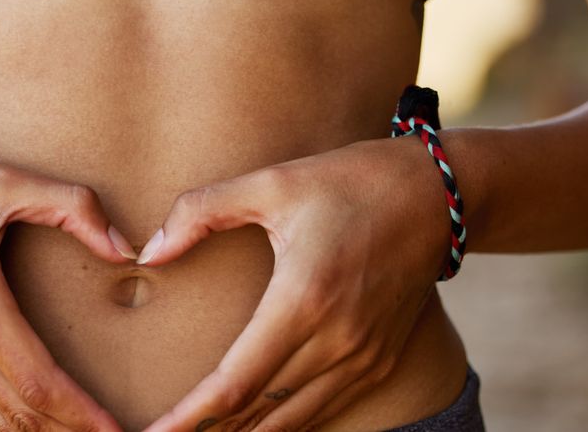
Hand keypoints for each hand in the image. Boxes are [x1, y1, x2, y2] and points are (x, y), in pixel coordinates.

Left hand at [136, 137, 450, 430]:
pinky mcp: (379, 360)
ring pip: (292, 422)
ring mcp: (362, 357)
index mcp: (303, 300)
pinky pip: (324, 410)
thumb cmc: (350, 181)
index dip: (190, 418)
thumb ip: (200, 212)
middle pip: (258, 414)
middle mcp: (336, 342)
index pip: (235, 385)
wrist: (438, 194)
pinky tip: (255, 429)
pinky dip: (285, 426)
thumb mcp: (271, 182)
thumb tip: (149, 251)